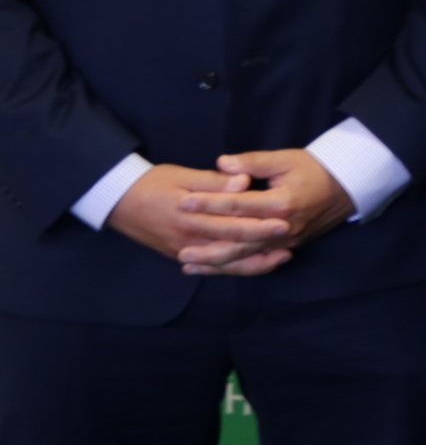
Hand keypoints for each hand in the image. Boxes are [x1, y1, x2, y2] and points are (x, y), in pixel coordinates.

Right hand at [107, 163, 294, 274]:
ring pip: (224, 262)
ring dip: (253, 262)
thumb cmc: (152, 183)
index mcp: (191, 217)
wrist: (116, 201)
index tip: (285, 221)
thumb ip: (214, 182)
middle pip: (232, 245)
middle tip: (290, 241)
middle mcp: (188, 239)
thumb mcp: (182, 176)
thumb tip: (243, 182)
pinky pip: (210, 266)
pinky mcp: (179, 255)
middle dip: (263, 244)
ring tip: (280, 258)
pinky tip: (251, 266)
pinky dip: (231, 268)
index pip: (232, 223)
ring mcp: (183, 250)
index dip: (260, 224)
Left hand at [173, 150, 355, 272]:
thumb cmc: (316, 168)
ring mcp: (286, 241)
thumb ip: (253, 162)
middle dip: (207, 245)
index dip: (210, 204)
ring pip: (246, 256)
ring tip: (189, 265)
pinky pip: (257, 261)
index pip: (238, 205)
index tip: (184, 203)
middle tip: (179, 249)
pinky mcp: (287, 248)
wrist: (349, 186)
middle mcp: (282, 227)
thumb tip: (223, 162)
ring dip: (217, 263)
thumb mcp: (286, 159)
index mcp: (281, 202)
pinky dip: (235, 267)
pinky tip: (215, 269)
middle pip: (239, 240)